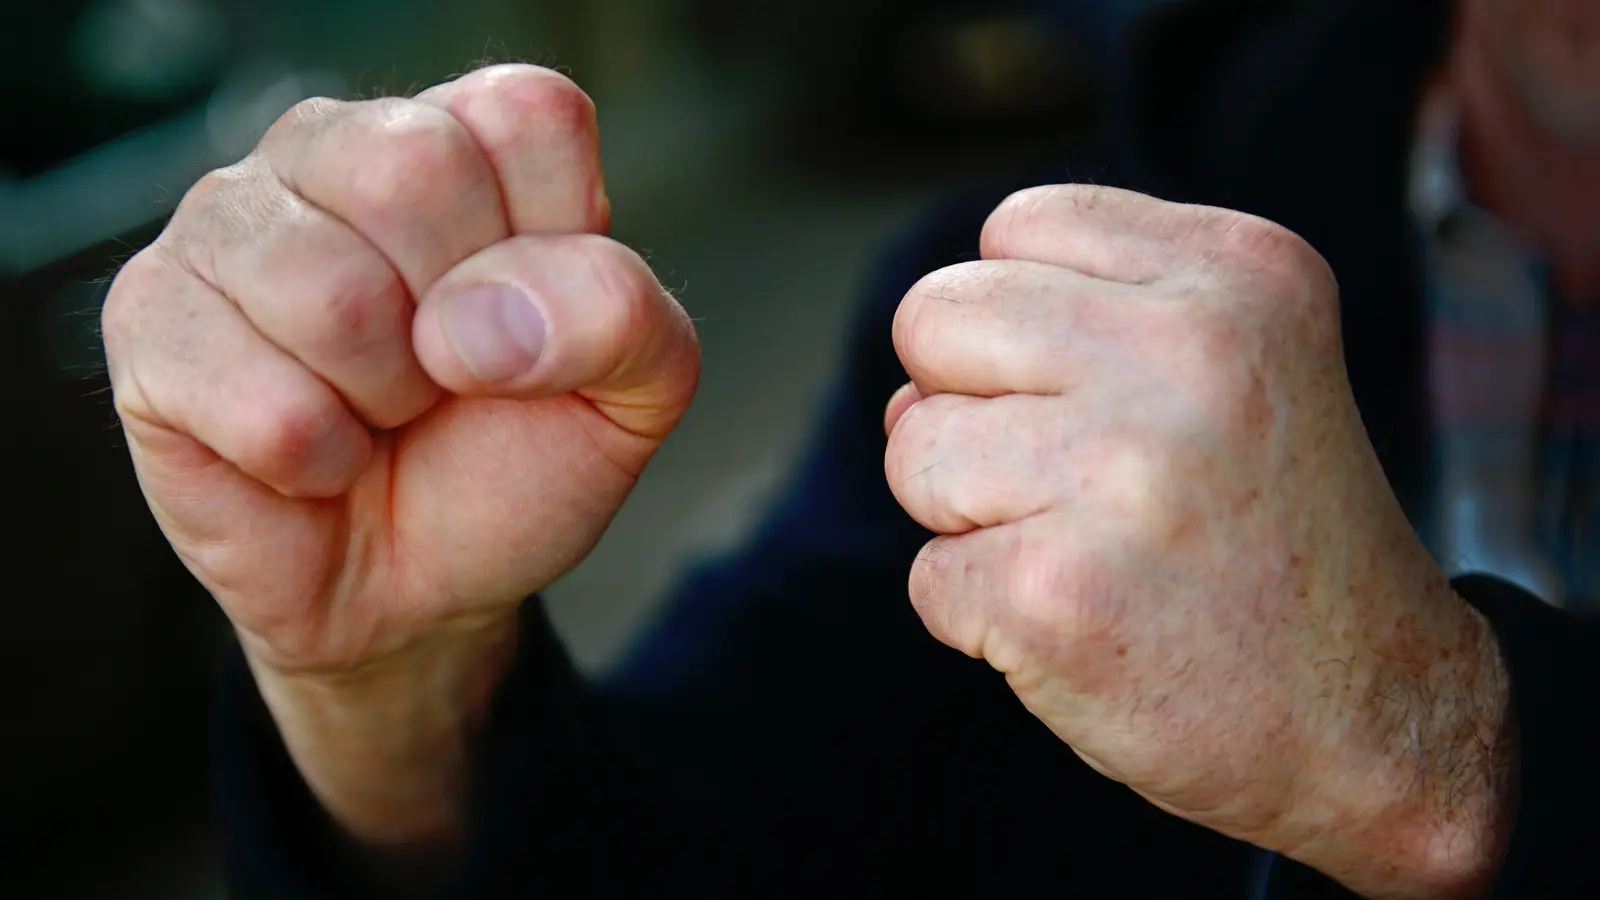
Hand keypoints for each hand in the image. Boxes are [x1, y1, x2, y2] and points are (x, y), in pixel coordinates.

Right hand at [103, 65, 698, 846]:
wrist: (418, 590)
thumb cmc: (511, 464)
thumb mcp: (631, 393)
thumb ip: (621, 316)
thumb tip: (472, 318)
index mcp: (464, 136)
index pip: (526, 117)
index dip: (554, 250)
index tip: (535, 324)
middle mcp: (335, 145)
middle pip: (413, 174)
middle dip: (461, 330)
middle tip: (446, 376)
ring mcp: (225, 220)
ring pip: (330, 296)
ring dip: (383, 402)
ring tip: (376, 412)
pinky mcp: (150, 315)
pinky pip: (263, 403)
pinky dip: (316, 463)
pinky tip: (312, 455)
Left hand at [884, 185, 1514, 897]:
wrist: (1377, 714)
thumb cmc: (1271, 533)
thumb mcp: (1234, 365)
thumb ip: (1074, 326)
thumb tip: (903, 392)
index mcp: (1236, 270)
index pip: (1013, 227)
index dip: (1023, 325)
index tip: (1108, 402)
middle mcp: (1186, 350)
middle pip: (934, 318)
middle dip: (969, 407)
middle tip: (1078, 483)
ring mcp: (1118, 472)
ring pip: (914, 448)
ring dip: (968, 518)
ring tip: (1088, 552)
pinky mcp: (1054, 591)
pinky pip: (928, 577)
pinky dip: (982, 617)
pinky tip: (1087, 626)